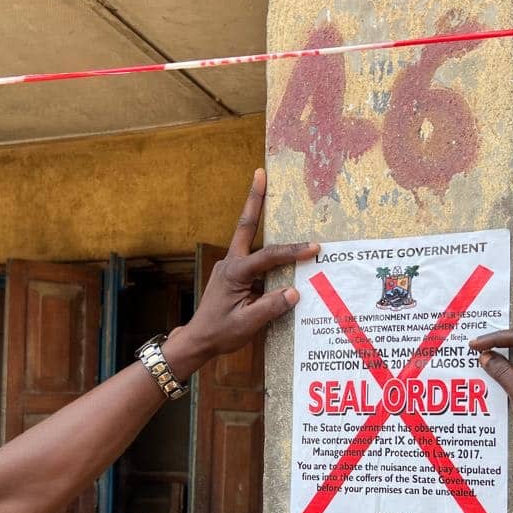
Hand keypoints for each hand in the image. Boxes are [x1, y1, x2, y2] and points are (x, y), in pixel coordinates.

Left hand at [163, 169, 318, 378]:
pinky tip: (277, 248)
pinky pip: (252, 256)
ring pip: (248, 236)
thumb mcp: (248, 324)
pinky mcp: (233, 275)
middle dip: (254, 199)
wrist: (198, 340)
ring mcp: (230, 267)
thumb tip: (294, 292)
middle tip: (260, 173)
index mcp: (234, 273)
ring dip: (257, 215)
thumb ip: (270, 307)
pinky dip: (264, 247)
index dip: (292, 252)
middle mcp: (230, 263)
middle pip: (246, 226)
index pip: (268, 257)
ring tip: (267, 191)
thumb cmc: (220, 333)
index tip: (314, 248)